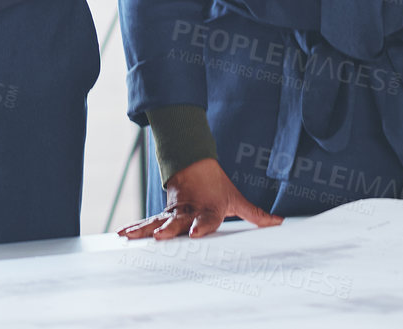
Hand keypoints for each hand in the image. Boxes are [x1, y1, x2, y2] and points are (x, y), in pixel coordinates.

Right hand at [118, 158, 281, 240]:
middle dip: (169, 230)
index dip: (201, 226)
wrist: (193, 163)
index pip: (205, 220)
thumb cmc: (216, 186)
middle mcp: (188, 212)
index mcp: (208, 209)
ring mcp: (173, 212)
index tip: (195, 233)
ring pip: (157, 222)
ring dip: (145, 230)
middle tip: (161, 237)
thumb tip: (280, 223)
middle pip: (178, 222)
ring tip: (131, 238)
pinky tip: (122, 235)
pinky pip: (147, 221)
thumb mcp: (235, 198)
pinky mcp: (162, 214)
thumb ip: (255, 214)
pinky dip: (134, 227)